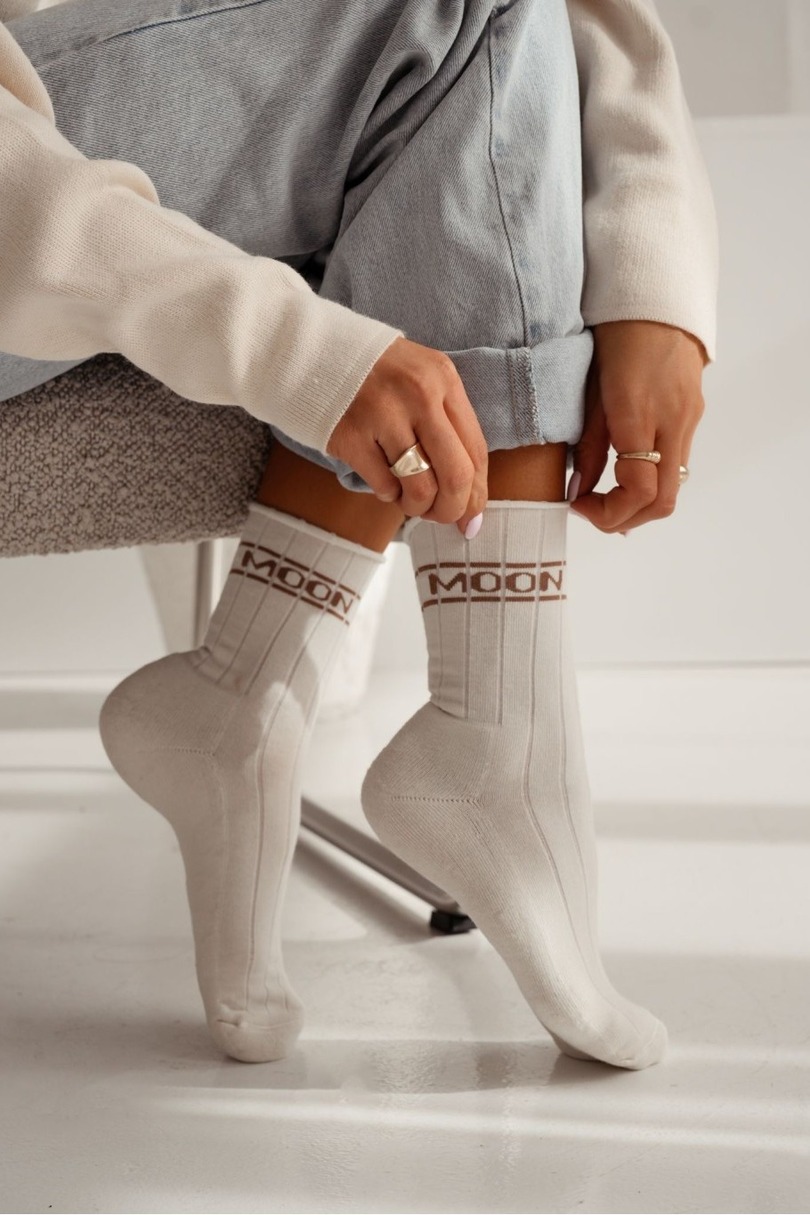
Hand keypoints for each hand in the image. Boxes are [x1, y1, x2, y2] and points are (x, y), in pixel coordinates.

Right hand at [325, 336, 487, 536]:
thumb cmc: (375, 376)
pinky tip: (383, 481)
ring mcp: (383, 415)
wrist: (311, 355)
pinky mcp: (351, 436)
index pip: (476, 449)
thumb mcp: (422, 380)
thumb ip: (447, 424)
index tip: (472, 517)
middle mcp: (419, 394)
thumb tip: (471, 493)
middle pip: (456, 474)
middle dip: (453, 509)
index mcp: (443, 379)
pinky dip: (388, 494)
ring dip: (418, 507)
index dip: (478, 492)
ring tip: (409, 500)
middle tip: (442, 518)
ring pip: (421, 488)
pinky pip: (384, 486)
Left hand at [570, 320, 706, 533]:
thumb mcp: (588, 393)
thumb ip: (587, 447)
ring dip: (638, 504)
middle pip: (662, 502)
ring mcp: (688, 421)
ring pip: (672, 488)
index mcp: (639, 415)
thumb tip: (578, 492)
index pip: (638, 489)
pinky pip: (676, 465)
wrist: (654, 302)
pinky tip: (624, 475)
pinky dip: (651, 482)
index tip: (578, 505)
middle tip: (592, 512)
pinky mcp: (693, 416)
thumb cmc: (613, 340)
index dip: (607, 512)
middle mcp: (672, 423)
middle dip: (624, 519)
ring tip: (604, 497)